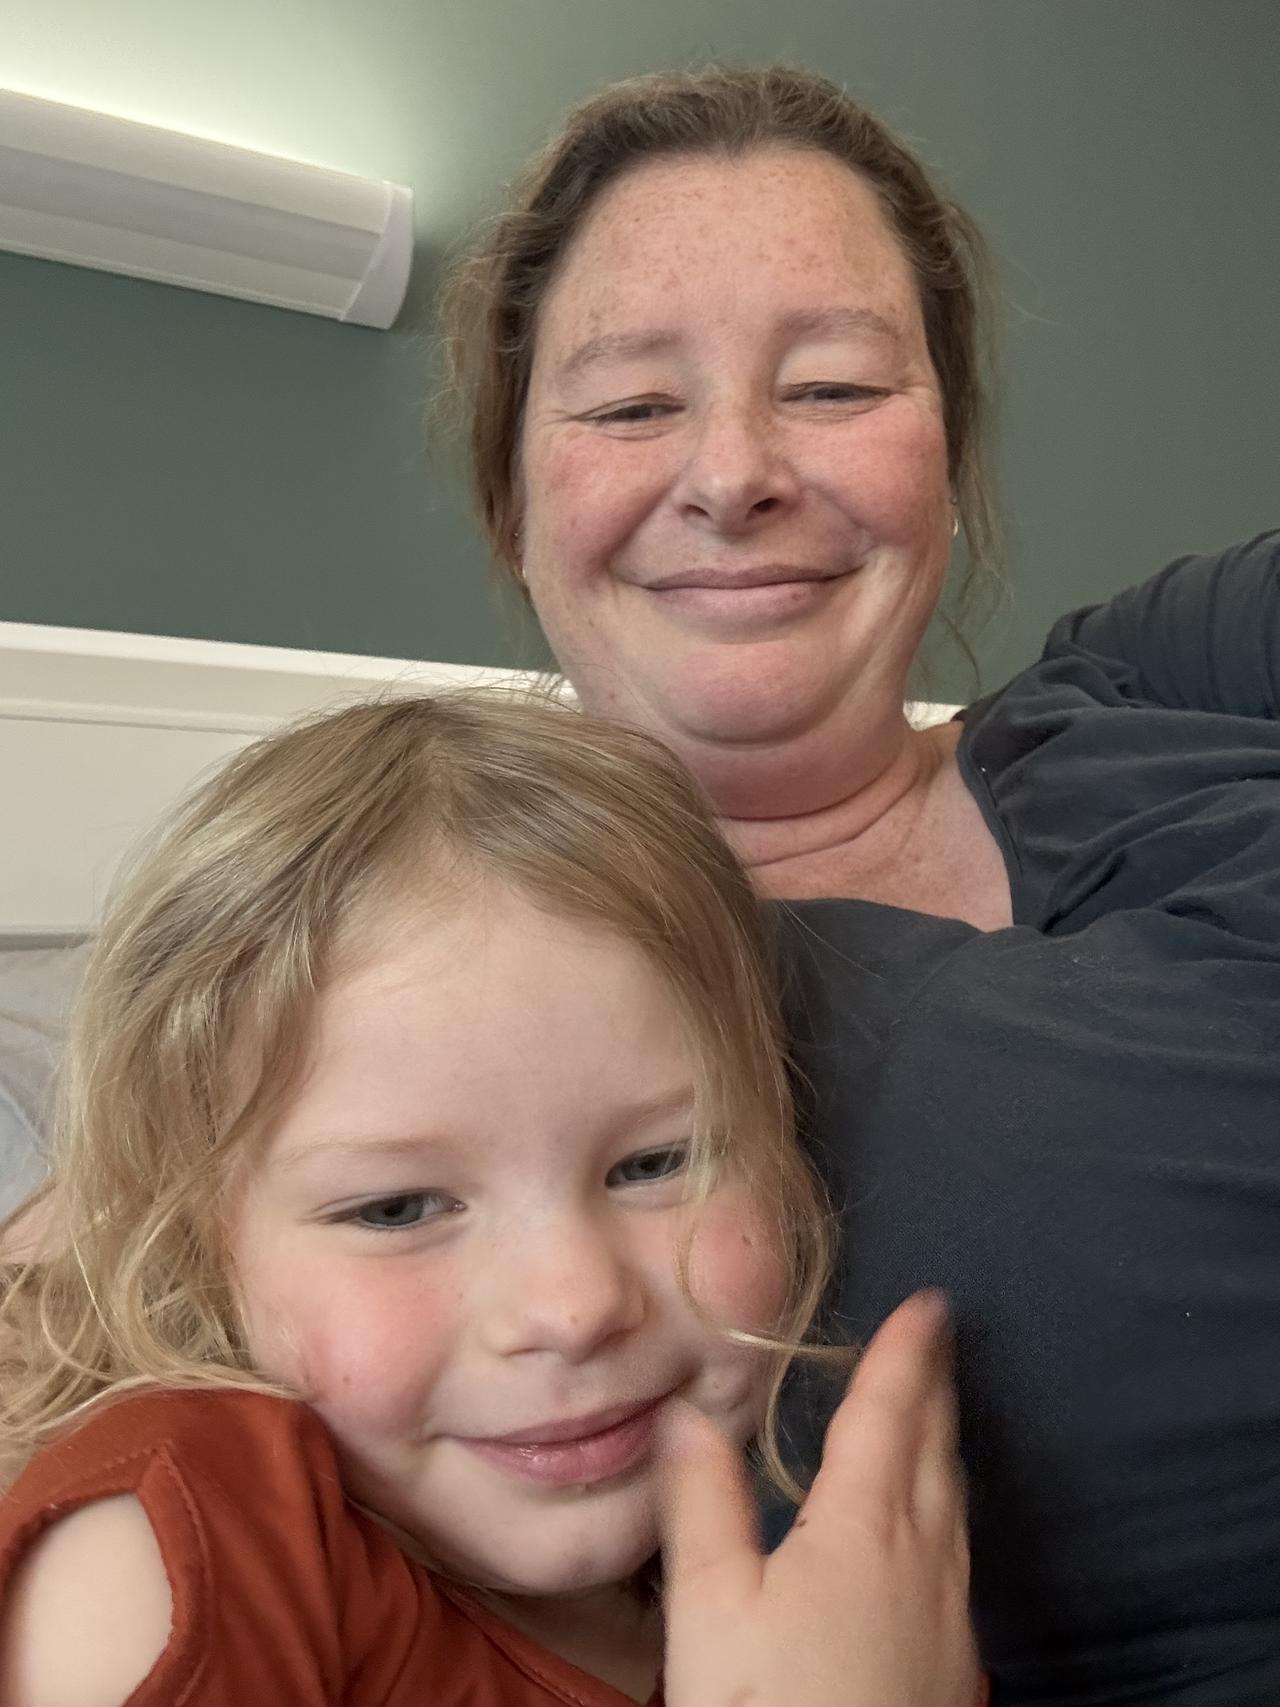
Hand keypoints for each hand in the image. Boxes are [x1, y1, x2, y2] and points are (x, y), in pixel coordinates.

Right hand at [658, 1291, 981, 1706]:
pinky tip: (933, 1530)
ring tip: (936, 1417)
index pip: (889, 1414)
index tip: (933, 1303)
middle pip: (937, 1451)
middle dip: (936, 1389)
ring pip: (956, 1504)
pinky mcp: (956, 1664)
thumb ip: (702, 1501)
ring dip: (946, 1446)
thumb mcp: (709, 1608)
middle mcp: (923, 1557)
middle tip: (938, 1340)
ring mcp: (949, 1615)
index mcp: (863, 1526)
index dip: (907, 1354)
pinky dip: (948, 1507)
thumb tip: (687, 1412)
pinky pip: (960, 1553)